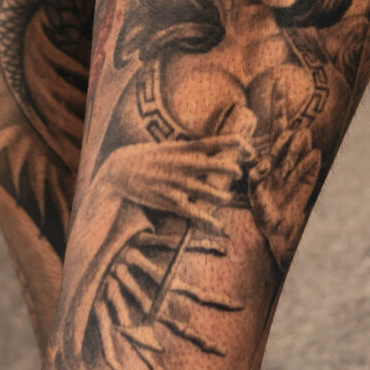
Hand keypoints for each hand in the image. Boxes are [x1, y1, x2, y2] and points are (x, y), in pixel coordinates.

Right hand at [93, 132, 247, 235]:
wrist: (120, 170)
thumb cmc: (147, 158)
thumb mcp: (169, 148)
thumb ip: (190, 151)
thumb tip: (212, 151)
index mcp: (184, 149)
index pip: (217, 142)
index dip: (236, 144)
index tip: (249, 149)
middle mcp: (184, 165)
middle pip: (216, 165)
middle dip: (232, 168)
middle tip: (238, 171)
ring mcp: (178, 184)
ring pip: (208, 191)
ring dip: (221, 196)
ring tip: (226, 197)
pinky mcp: (170, 201)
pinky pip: (193, 213)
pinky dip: (207, 221)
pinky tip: (218, 227)